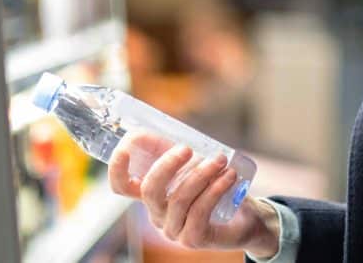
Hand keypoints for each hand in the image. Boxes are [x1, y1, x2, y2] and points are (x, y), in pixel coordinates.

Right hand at [108, 134, 279, 255]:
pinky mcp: (193, 238)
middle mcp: (157, 213)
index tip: (125, 148)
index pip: (121, 186)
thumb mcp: (194, 162)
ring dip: (201, 174)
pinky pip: (199, 211)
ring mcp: (173, 229)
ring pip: (179, 199)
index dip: (117, 169)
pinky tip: (228, 177)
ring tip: (220, 159)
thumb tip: (162, 124)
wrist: (246, 217)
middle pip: (150, 190)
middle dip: (168, 165)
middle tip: (188, 148)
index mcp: (152, 194)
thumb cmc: (215, 185)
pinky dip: (214, 189)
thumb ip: (178, 147)